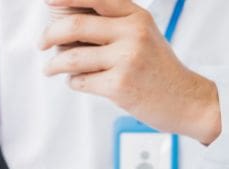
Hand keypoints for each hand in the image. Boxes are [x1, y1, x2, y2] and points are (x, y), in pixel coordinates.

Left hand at [41, 0, 221, 144]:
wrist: (186, 100)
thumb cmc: (158, 68)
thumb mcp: (142, 34)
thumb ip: (112, 24)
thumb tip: (66, 20)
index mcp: (136, 16)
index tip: (48, 1)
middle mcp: (132, 33)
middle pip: (74, 26)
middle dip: (49, 34)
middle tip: (41, 43)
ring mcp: (126, 59)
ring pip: (72, 57)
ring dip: (55, 64)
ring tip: (51, 68)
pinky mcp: (119, 86)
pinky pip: (80, 81)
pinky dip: (73, 82)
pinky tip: (78, 82)